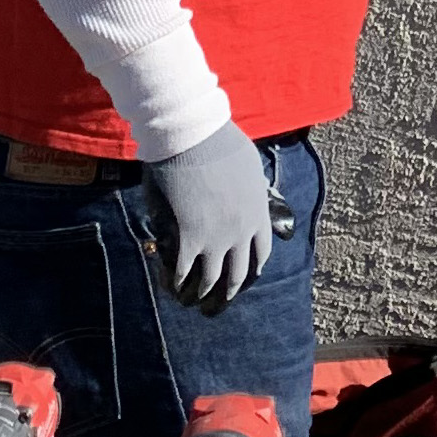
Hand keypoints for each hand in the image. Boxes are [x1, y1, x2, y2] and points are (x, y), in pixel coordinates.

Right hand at [144, 121, 273, 315]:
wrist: (195, 138)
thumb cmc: (221, 144)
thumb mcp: (250, 166)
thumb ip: (252, 187)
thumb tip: (251, 193)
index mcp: (258, 212)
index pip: (262, 249)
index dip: (256, 264)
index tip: (250, 273)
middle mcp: (242, 231)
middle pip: (240, 270)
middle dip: (232, 287)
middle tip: (224, 297)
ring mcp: (216, 237)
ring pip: (212, 276)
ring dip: (204, 290)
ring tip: (196, 297)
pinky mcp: (190, 238)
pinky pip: (184, 268)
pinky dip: (178, 279)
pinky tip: (173, 284)